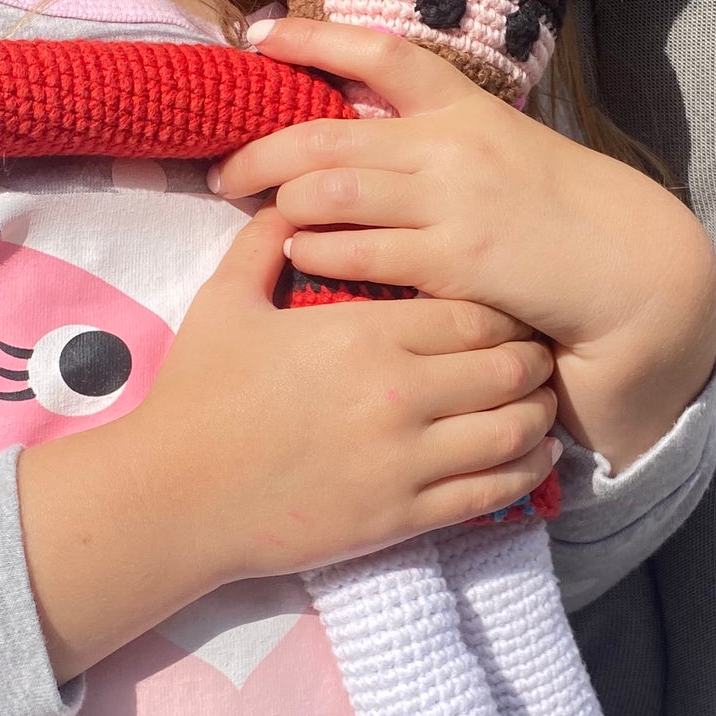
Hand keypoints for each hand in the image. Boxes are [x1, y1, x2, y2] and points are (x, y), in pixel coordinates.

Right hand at [16, 210, 558, 679]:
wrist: (174, 496)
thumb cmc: (197, 396)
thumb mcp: (225, 303)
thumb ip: (264, 245)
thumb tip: (285, 199)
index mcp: (365, 333)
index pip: (474, 310)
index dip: (504, 308)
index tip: (508, 307)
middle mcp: (400, 392)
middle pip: (510, 365)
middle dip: (532, 357)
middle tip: (536, 355)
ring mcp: (407, 459)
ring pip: (514, 428)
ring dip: (538, 414)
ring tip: (541, 406)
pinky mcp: (404, 516)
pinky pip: (492, 491)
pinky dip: (525, 472)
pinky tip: (533, 457)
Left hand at [213, 18, 715, 468]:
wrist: (634, 270)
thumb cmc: (561, 218)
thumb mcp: (504, 156)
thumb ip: (441, 145)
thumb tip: (368, 139)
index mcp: (466, 109)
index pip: (380, 53)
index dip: (312, 38)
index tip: (257, 36)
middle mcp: (452, 146)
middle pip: (325, 132)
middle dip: (261, 151)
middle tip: (225, 172)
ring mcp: (452, 202)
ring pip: (328, 190)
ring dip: (280, 205)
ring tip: (258, 220)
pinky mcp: (454, 262)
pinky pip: (357, 251)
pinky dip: (315, 252)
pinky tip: (299, 259)